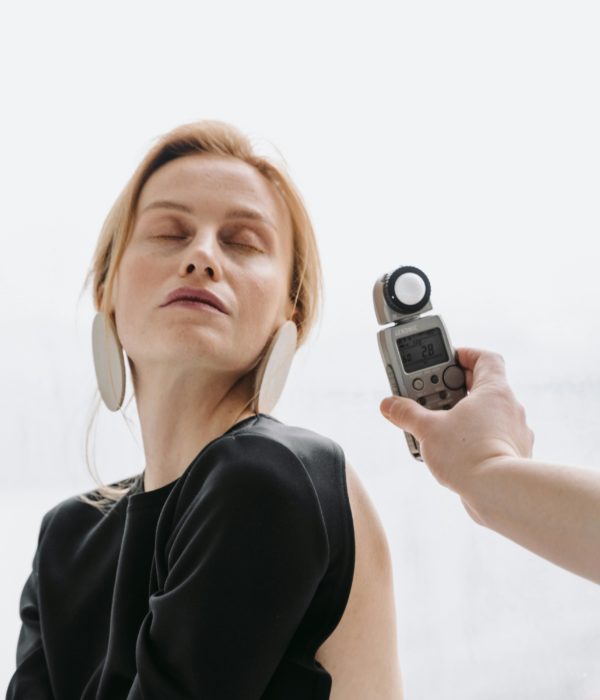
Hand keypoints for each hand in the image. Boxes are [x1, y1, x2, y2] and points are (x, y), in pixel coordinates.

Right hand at [379, 348, 534, 495]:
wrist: (499, 493)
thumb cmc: (469, 455)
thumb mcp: (428, 429)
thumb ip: (406, 414)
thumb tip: (389, 405)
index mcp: (494, 390)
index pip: (486, 358)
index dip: (466, 355)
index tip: (446, 361)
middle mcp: (510, 408)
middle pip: (481, 387)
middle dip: (453, 390)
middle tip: (430, 396)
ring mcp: (516, 433)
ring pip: (486, 415)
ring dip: (463, 416)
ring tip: (438, 427)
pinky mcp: (514, 456)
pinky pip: (492, 438)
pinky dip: (473, 439)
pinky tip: (454, 451)